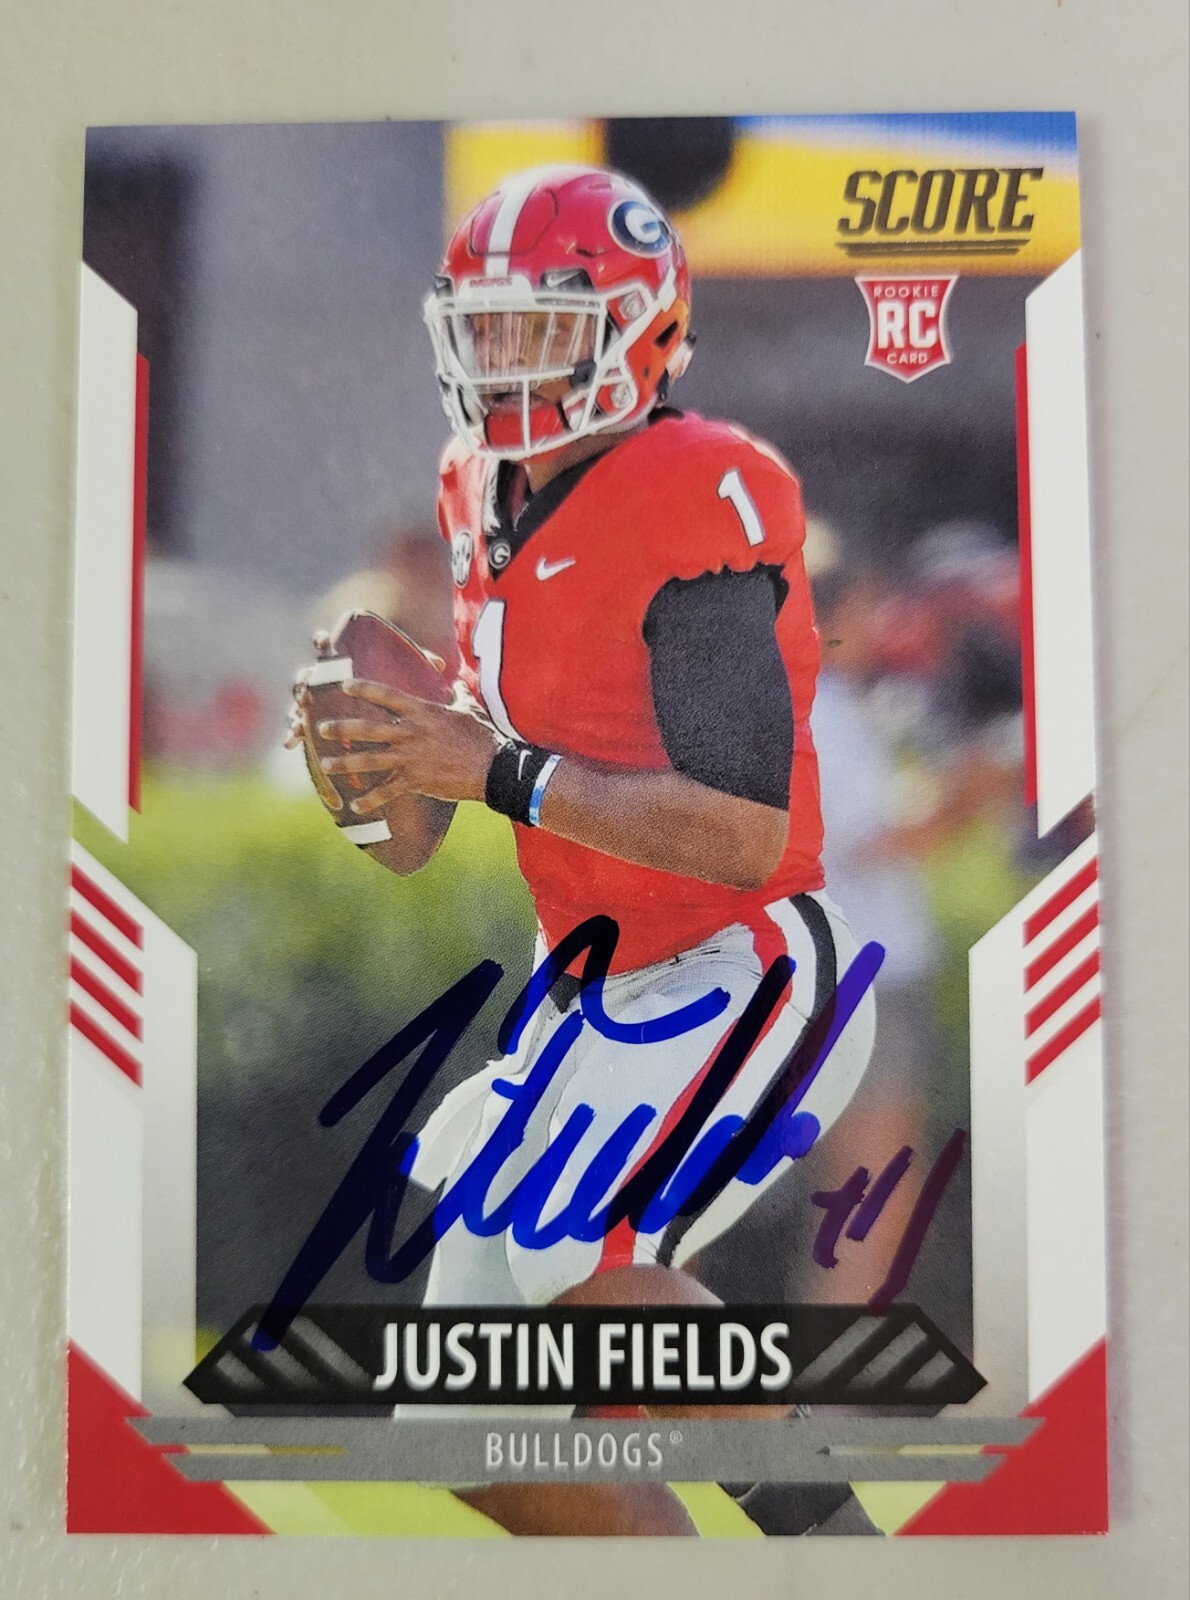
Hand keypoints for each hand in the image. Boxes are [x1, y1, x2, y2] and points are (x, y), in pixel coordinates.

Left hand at [317, 679, 499, 808]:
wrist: (494, 769)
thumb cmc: (483, 736)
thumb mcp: (469, 709)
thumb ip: (457, 694)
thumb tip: (458, 681)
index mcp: (422, 712)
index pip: (387, 696)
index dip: (364, 689)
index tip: (345, 686)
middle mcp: (411, 733)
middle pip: (368, 729)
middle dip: (342, 729)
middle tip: (320, 728)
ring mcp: (411, 758)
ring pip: (369, 760)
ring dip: (345, 764)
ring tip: (325, 766)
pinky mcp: (416, 781)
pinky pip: (387, 791)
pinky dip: (370, 800)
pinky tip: (354, 806)